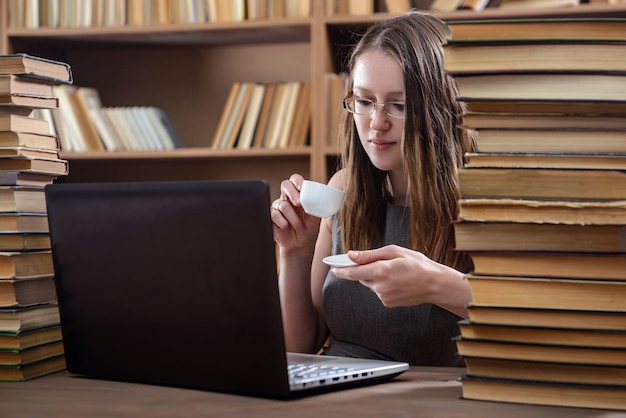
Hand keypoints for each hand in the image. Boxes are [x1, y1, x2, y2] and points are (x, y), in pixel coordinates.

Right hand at [271, 174, 320, 252]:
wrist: (300, 245)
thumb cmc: (309, 229)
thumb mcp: (316, 216)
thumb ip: (315, 205)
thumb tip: (317, 197)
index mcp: (299, 195)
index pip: (296, 181)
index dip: (298, 181)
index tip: (302, 187)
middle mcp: (288, 198)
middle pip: (285, 185)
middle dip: (292, 193)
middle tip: (298, 203)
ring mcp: (278, 206)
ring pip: (282, 204)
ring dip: (292, 217)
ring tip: (298, 226)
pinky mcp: (271, 216)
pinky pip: (274, 214)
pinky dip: (282, 221)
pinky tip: (287, 227)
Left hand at [331, 245, 469, 315]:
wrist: (434, 284)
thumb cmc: (416, 264)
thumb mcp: (394, 252)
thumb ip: (370, 255)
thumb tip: (351, 255)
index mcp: (381, 271)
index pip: (352, 272)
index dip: (340, 270)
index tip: (332, 267)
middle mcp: (380, 286)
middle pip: (361, 277)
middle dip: (365, 270)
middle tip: (381, 262)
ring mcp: (383, 297)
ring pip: (371, 284)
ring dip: (376, 277)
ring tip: (395, 272)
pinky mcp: (388, 303)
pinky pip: (379, 292)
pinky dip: (383, 286)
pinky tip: (398, 281)